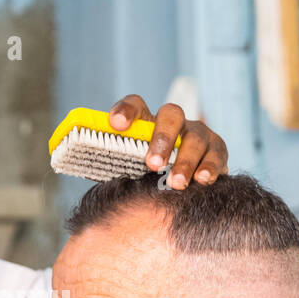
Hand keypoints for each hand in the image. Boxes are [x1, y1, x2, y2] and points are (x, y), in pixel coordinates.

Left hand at [108, 95, 228, 188]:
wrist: (180, 192)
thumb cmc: (147, 179)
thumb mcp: (128, 170)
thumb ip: (111, 164)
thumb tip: (81, 164)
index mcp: (147, 123)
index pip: (135, 105)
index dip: (125, 111)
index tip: (116, 125)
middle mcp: (175, 123)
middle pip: (171, 115)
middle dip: (162, 139)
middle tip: (152, 164)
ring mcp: (198, 134)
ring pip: (195, 137)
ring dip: (185, 160)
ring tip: (176, 183)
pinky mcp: (217, 150)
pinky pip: (217, 154)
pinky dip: (210, 167)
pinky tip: (202, 181)